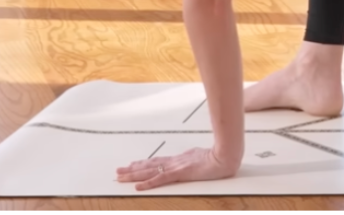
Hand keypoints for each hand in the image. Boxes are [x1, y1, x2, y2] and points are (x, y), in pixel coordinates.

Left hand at [115, 146, 238, 189]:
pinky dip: (148, 183)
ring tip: (121, 176)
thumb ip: (194, 159)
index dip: (143, 164)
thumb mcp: (202, 157)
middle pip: (149, 166)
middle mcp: (174, 162)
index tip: (131, 165)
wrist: (225, 156)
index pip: (157, 162)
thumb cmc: (218, 157)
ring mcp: (176, 167)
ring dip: (134, 175)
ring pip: (150, 171)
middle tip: (118, 171)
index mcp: (179, 159)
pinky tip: (138, 186)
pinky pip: (160, 179)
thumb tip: (192, 160)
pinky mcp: (179, 173)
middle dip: (132, 169)